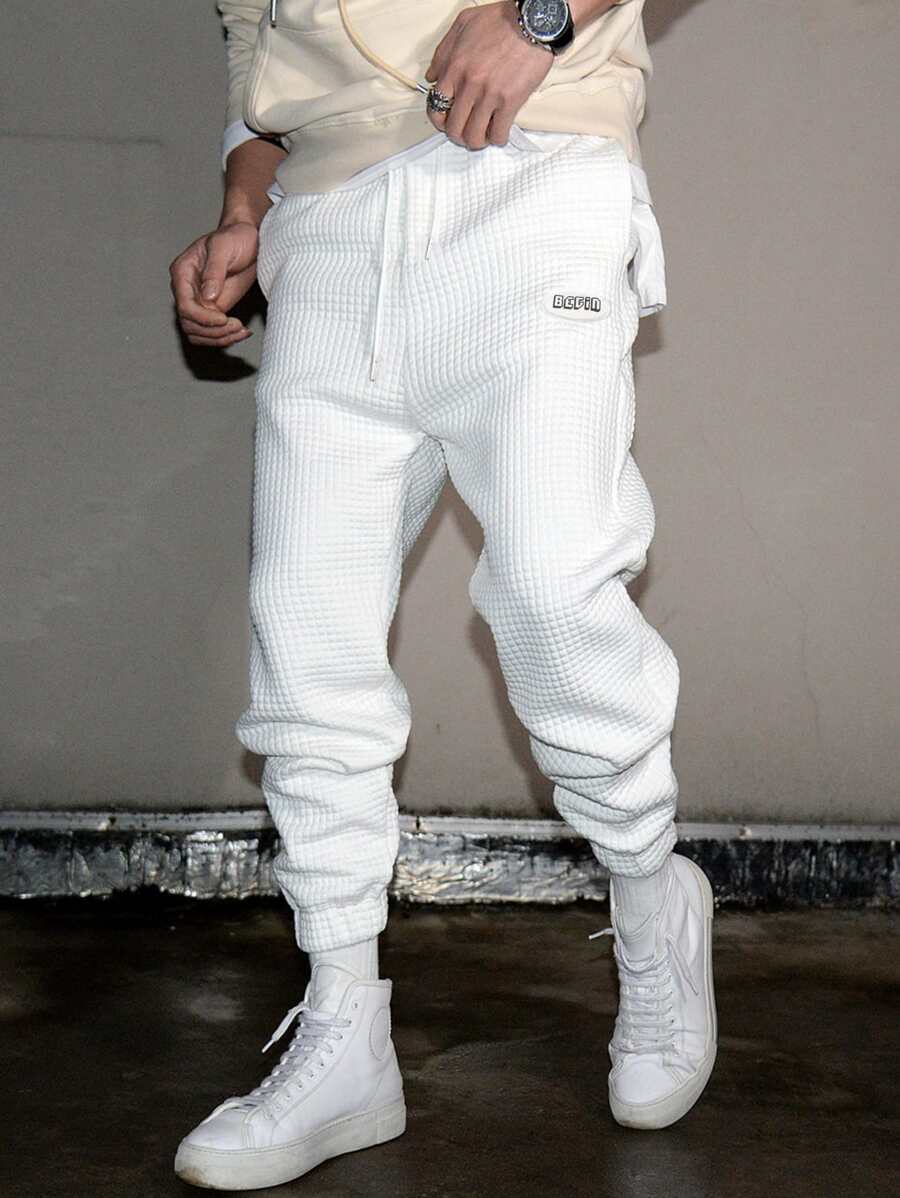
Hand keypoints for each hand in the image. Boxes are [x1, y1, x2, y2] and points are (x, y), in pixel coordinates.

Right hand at [169, 221, 259, 347]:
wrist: (249, 240)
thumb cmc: (235, 238)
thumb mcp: (223, 247)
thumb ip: (214, 271)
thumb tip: (207, 297)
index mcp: (183, 272)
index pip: (184, 306)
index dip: (203, 318)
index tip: (224, 319)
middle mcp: (187, 290)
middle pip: (189, 324)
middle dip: (213, 331)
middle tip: (236, 326)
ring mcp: (199, 302)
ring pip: (198, 333)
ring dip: (219, 338)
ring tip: (241, 330)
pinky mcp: (213, 310)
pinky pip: (212, 332)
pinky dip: (226, 337)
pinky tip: (241, 331)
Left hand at [424, 1, 553, 149]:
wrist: (532, 21)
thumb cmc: (500, 20)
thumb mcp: (462, 25)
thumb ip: (443, 52)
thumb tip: (432, 77)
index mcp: (454, 67)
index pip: (436, 107)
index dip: (439, 121)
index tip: (447, 120)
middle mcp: (469, 85)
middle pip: (453, 128)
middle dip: (458, 135)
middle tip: (466, 130)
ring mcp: (489, 96)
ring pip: (474, 137)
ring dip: (476, 141)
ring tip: (482, 134)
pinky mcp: (510, 102)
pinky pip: (498, 133)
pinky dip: (497, 138)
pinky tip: (499, 131)